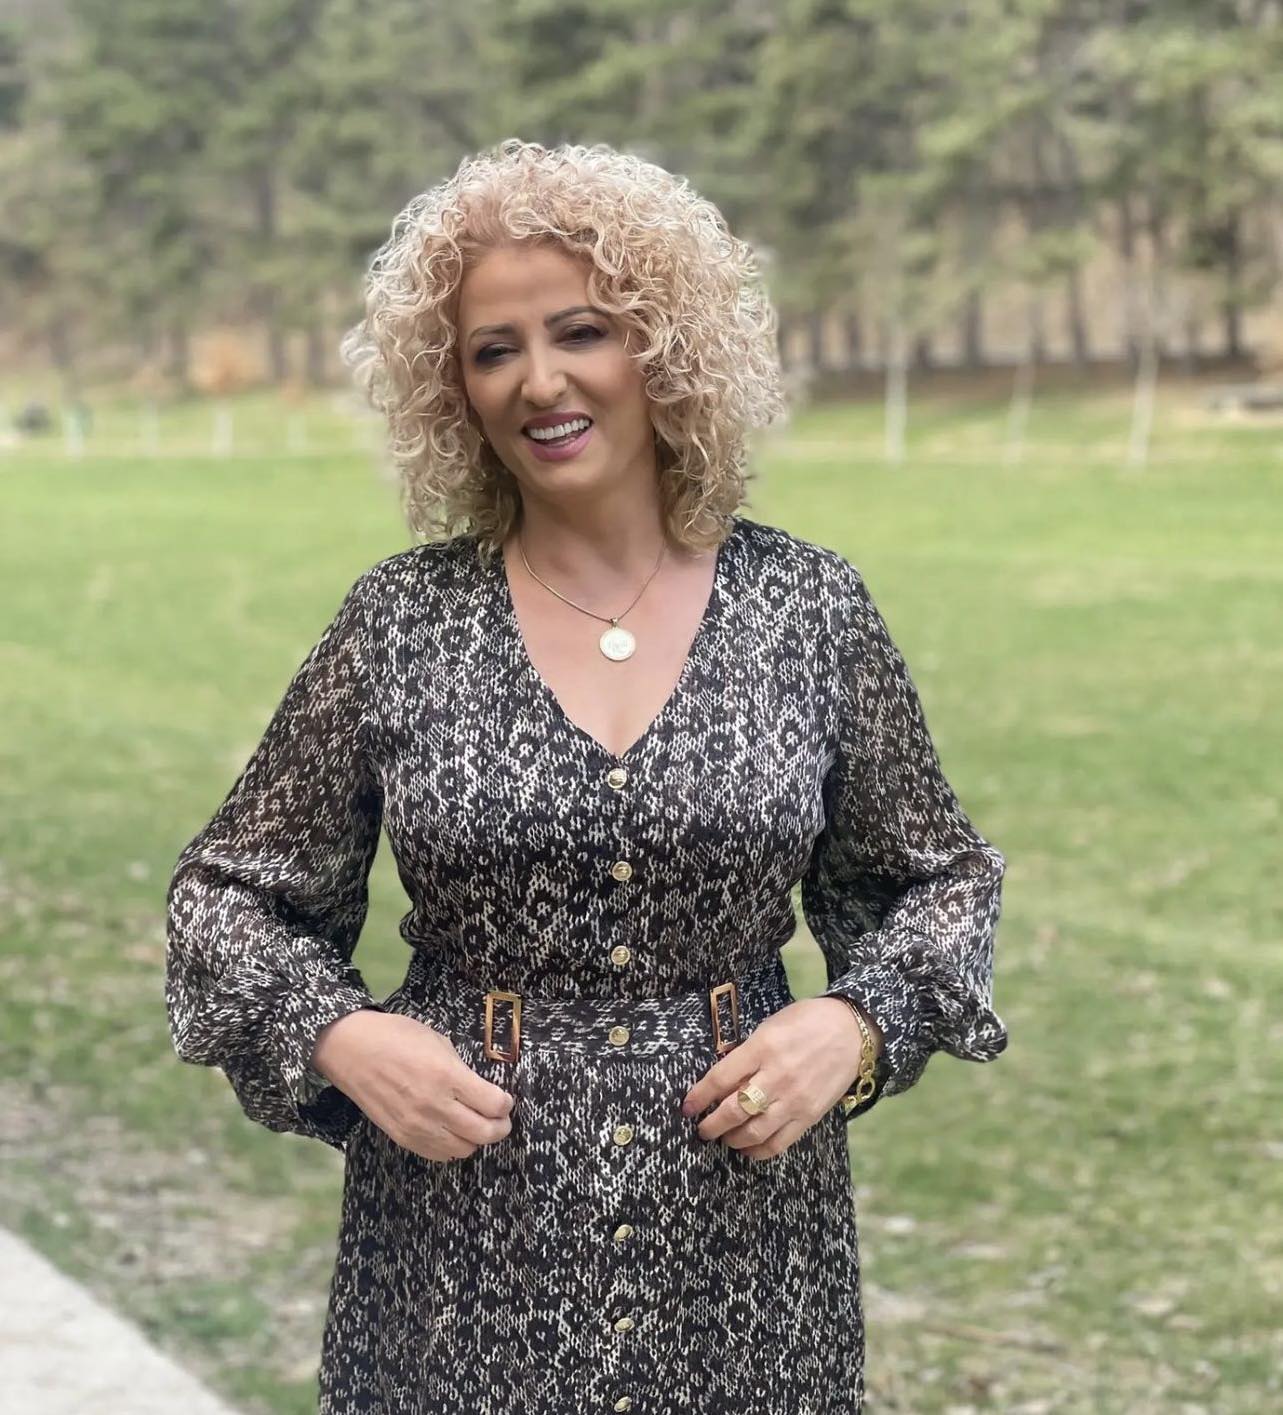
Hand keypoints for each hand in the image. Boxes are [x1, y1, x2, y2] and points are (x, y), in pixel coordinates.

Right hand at [310, 1009, 513, 1162]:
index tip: (505, 1099)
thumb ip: (461, 1070)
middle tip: (502, 1118)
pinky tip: (454, 1133)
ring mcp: (417, 1126)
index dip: (506, 1103)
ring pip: (464, 1149)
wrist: (351, 1051)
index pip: (493, 1104)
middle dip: (501, 1127)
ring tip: (477, 1124)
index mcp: (446, 1076)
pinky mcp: (402, 1138)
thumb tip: (481, 1089)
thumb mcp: (438, 1042)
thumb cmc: (396, 1036)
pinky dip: (454, 1147)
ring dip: (477, 1139)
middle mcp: (434, 1106)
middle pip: (484, 1133)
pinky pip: (439, 1155)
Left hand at [679, 997, 883, 1159]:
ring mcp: (795, 1099)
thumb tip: (723, 1080)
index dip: (699, 1096)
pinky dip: (759, 1151)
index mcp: (763, 1047)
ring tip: (723, 1138)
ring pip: (754, 1131)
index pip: (720, 1078)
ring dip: (732, 1140)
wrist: (852, 1031)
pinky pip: (779, 1142)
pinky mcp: (810, 1115)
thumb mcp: (770, 1026)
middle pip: (734, 1110)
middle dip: (712, 1125)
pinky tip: (747, 1149)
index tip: (687, 1107)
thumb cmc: (807, 1022)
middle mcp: (777, 1076)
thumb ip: (747, 1054)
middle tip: (702, 1129)